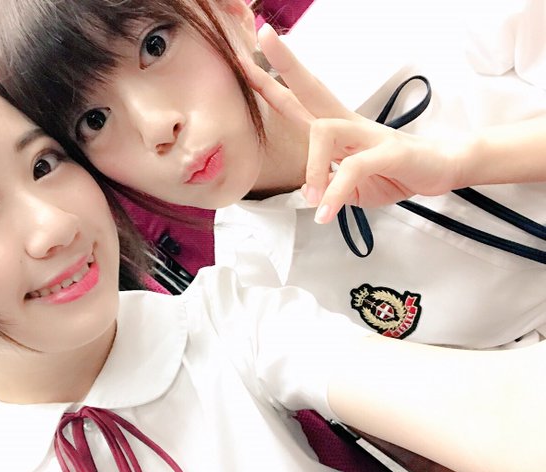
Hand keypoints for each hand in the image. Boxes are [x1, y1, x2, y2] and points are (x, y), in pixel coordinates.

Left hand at [247, 24, 461, 222]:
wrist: (443, 169)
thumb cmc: (395, 172)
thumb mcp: (352, 186)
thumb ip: (329, 185)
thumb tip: (309, 193)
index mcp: (337, 129)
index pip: (299, 101)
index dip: (273, 83)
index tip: (248, 62)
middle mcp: (349, 124)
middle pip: (312, 88)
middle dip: (286, 65)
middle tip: (264, 38)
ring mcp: (368, 135)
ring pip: (324, 131)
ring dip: (311, 169)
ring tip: (310, 201)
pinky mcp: (389, 152)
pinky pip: (352, 168)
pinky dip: (334, 193)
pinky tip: (325, 212)